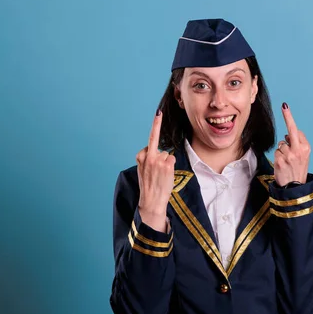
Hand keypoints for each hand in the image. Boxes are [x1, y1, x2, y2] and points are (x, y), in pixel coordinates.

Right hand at [136, 109, 175, 232]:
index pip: (149, 140)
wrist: (151, 201)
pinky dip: (171, 166)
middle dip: (158, 138)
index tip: (158, 113)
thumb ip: (145, 159)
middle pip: (158, 146)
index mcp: (140, 157)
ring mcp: (157, 161)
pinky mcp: (166, 166)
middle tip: (158, 126)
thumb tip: (153, 151)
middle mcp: (148, 157)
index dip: (155, 125)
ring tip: (160, 176)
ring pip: (166, 154)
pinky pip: (172, 160)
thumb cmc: (148, 186)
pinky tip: (165, 176)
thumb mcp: (141, 170)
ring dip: (166, 163)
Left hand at [273, 103, 309, 186]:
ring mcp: (289, 155)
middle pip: (292, 130)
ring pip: (281, 144)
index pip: (297, 132)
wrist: (295, 187)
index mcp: (306, 148)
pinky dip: (278, 156)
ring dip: (282, 151)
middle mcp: (299, 150)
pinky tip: (282, 164)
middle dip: (288, 117)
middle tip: (284, 106)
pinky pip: (276, 152)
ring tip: (286, 162)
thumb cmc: (298, 171)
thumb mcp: (303, 157)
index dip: (291, 128)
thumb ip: (297, 145)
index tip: (285, 108)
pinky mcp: (280, 160)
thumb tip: (287, 136)